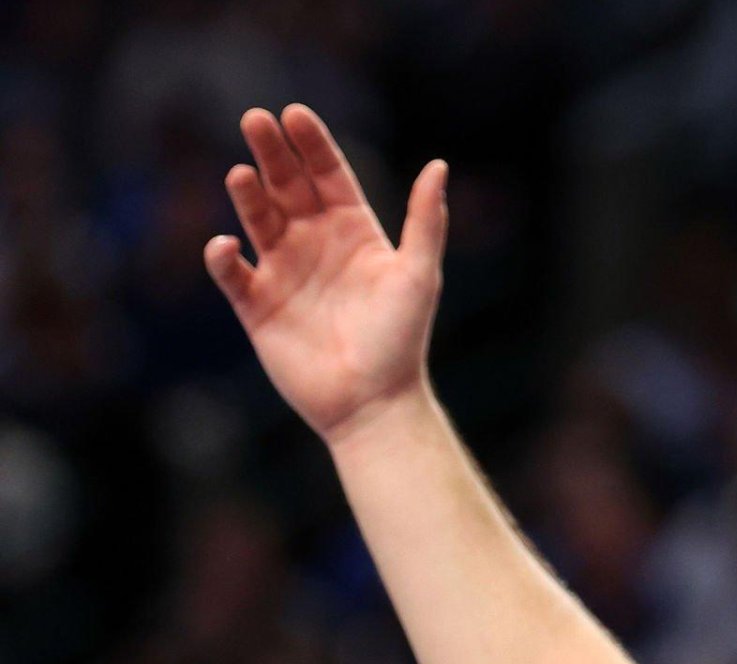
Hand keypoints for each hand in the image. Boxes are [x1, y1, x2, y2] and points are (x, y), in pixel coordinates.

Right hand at [205, 105, 448, 445]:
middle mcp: (317, 244)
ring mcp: (285, 272)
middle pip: (288, 187)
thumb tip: (438, 165)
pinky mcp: (258, 306)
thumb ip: (425, 220)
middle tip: (254, 118)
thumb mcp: (419, 274)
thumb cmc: (401, 339)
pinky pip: (233, 273)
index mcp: (356, 231)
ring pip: (258, 221)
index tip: (294, 114)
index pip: (329, 176)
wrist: (373, 403)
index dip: (311, 144)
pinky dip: (224, 257)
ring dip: (247, 197)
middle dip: (272, 153)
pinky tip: (226, 243)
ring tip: (241, 174)